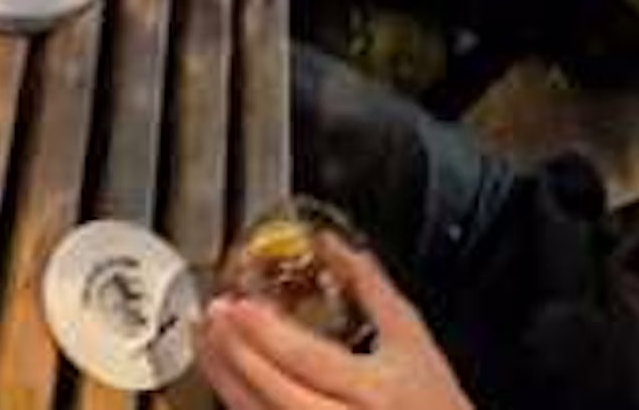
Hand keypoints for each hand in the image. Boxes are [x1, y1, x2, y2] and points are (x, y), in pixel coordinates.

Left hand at [197, 236, 473, 409]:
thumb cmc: (433, 399)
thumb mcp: (411, 337)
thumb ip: (371, 288)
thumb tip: (331, 245)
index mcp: (373, 388)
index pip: (306, 359)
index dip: (265, 331)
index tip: (236, 304)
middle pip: (274, 392)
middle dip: (235, 353)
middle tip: (211, 317)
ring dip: (225, 380)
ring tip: (204, 343)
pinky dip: (242, 401)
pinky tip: (226, 379)